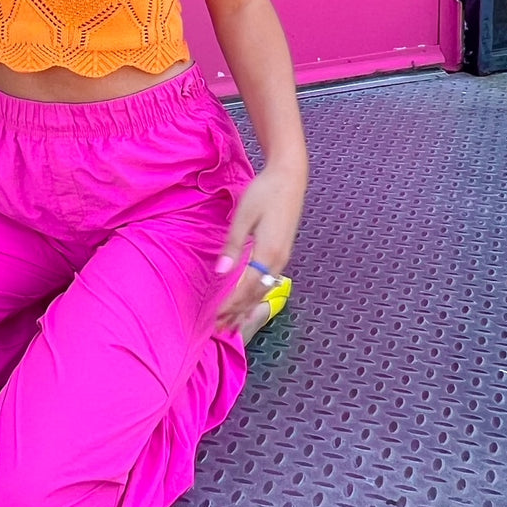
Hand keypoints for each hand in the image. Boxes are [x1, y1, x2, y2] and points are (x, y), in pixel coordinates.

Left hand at [213, 163, 305, 332]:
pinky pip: (269, 281)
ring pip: (264, 289)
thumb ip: (233, 246)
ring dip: (247, 307)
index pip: (245, 287)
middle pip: (255, 293)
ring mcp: (283, 257)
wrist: (289, 178)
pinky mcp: (283, 251)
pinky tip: (251, 300)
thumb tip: (221, 272)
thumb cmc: (263, 193)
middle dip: (238, 311)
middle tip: (221, 327)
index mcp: (268, 252)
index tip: (216, 317)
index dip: (231, 304)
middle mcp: (278, 259)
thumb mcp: (243, 217)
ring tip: (234, 322)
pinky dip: (257, 295)